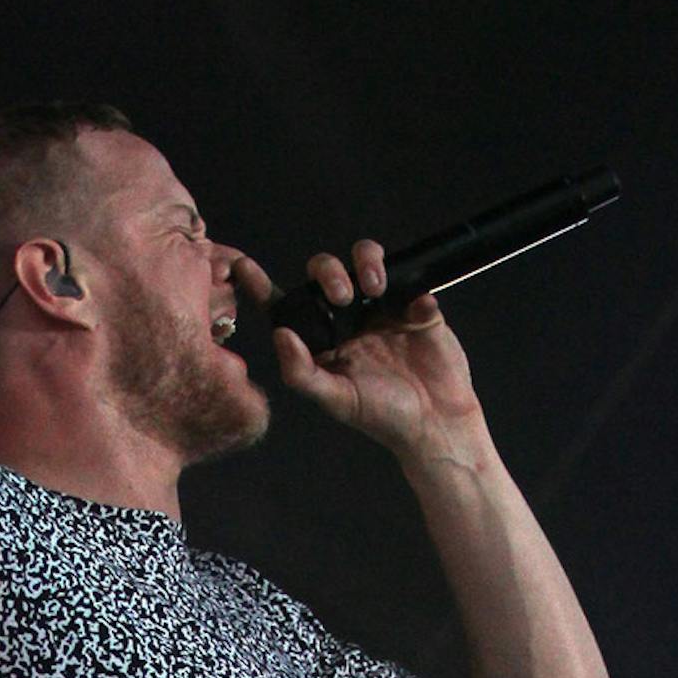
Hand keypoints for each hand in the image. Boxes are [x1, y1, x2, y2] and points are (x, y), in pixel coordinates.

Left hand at [257, 241, 485, 462]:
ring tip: (374, 288)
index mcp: (322, 340)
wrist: (436, 419)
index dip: (262, 285)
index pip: (286, 306)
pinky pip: (405, 273)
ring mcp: (380, 306)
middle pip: (323, 272)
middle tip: (342, 295)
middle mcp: (346, 319)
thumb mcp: (335, 399)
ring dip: (363, 262)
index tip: (241, 267)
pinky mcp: (413, 302)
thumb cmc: (383, 416)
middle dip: (328, 272)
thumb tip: (280, 335)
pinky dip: (403, 279)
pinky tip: (409, 307)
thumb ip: (302, 371)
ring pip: (362, 259)